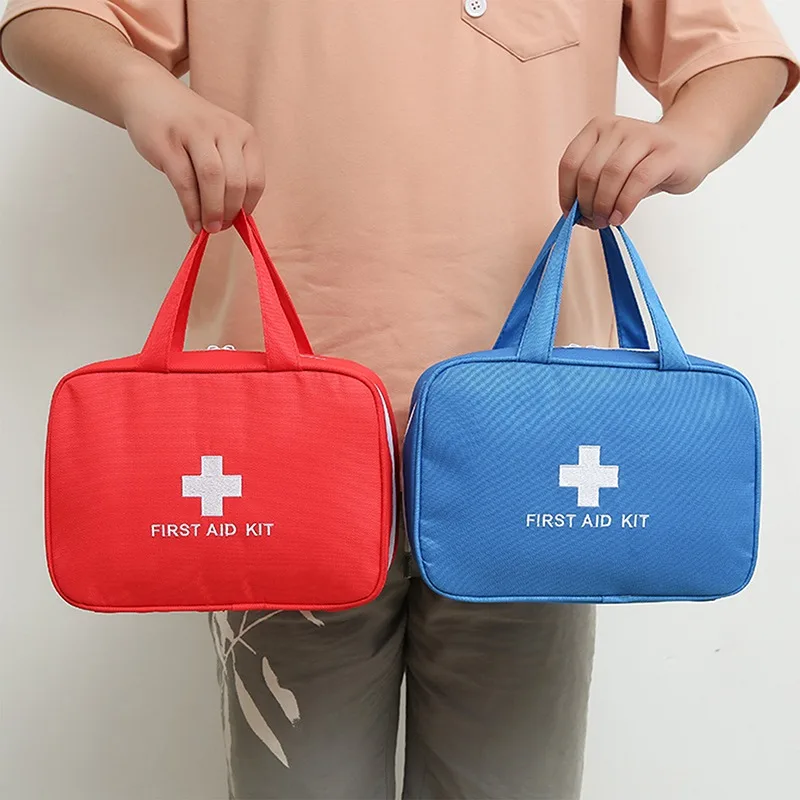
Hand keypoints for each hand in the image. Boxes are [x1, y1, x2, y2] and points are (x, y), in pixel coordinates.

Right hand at [119, 71, 264, 232]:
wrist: (148, 93)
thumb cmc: (188, 127)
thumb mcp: (218, 143)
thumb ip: (230, 174)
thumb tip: (235, 217)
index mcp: (243, 133)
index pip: (256, 179)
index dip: (248, 207)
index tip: (239, 222)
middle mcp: (223, 130)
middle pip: (236, 182)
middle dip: (230, 212)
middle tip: (220, 227)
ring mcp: (195, 133)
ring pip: (213, 180)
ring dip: (212, 210)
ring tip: (209, 227)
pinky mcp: (169, 143)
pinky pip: (184, 182)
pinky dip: (191, 207)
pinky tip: (192, 221)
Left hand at [558, 115, 715, 228]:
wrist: (693, 145)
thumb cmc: (647, 163)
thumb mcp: (614, 170)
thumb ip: (594, 187)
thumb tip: (577, 216)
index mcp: (597, 129)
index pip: (569, 163)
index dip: (566, 194)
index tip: (572, 214)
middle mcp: (617, 128)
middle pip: (589, 173)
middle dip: (586, 205)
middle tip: (594, 221)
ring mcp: (643, 137)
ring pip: (611, 176)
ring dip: (604, 206)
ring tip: (607, 221)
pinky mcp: (666, 152)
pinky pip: (637, 181)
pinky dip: (624, 205)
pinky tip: (621, 217)